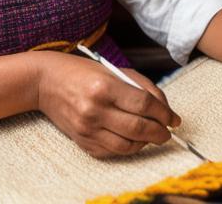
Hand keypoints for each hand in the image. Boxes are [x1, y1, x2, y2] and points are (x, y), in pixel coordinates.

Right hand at [31, 51, 179, 157]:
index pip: (144, 105)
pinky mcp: (82, 141)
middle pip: (139, 128)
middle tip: (167, 132)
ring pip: (127, 145)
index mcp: (105, 87)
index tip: (174, 119)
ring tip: (152, 136)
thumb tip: (166, 110)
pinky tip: (134, 139)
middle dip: (160, 133)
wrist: (47, 83)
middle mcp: (95, 109)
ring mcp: (87, 128)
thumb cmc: (84, 73)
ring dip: (146, 143)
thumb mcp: (116, 70)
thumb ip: (143, 87)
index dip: (164, 114)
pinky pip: (112, 151)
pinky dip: (128, 147)